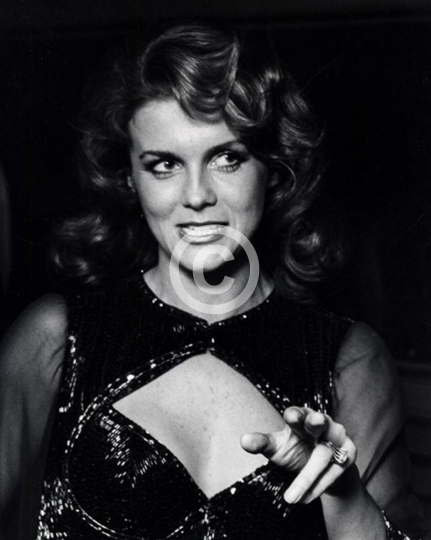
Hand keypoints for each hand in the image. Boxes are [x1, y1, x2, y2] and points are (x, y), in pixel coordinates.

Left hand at [240, 407, 356, 504]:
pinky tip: (304, 499)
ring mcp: (338, 439)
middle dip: (317, 421)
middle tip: (315, 420)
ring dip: (308, 476)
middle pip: (320, 421)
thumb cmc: (296, 450)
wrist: (324, 470)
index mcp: (302, 418)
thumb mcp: (278, 448)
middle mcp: (323, 424)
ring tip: (291, 497)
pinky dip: (317, 487)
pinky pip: (333, 473)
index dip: (296, 414)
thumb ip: (262, 443)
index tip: (291, 416)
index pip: (299, 413)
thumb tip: (243, 440)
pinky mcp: (348, 456)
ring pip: (324, 455)